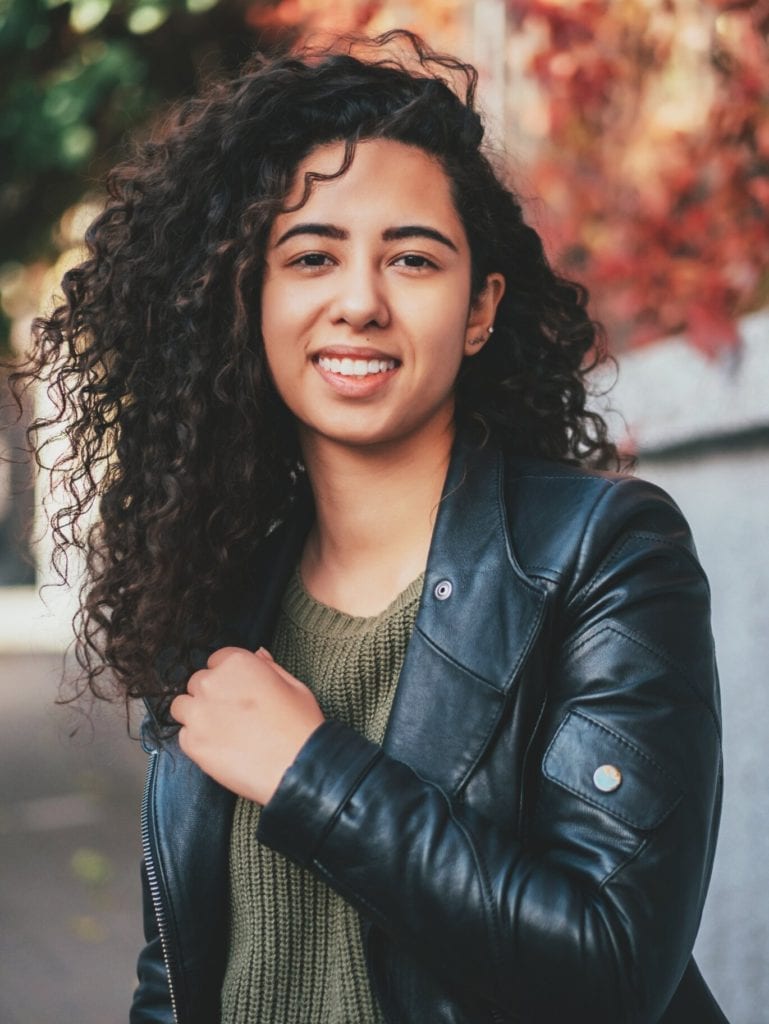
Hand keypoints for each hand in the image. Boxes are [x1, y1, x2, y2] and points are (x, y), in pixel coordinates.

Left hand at [169, 646, 324, 805]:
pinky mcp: (192, 743)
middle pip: (198, 682)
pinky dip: (197, 740)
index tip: (236, 690)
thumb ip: (269, 666)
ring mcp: (199, 713)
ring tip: (220, 730)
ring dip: (196, 714)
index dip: (227, 676)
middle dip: (211, 694)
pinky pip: (184, 735)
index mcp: (238, 663)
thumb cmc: (300, 725)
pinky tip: (220, 748)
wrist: (297, 767)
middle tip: (232, 714)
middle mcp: (212, 683)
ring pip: (182, 706)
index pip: (217, 660)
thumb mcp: (293, 685)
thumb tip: (258, 654)